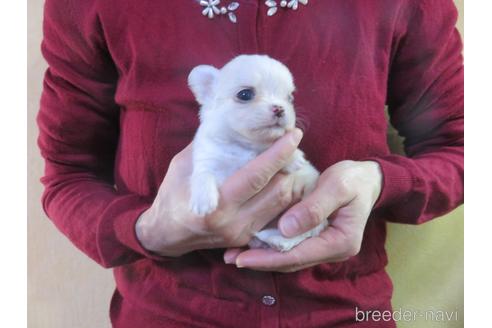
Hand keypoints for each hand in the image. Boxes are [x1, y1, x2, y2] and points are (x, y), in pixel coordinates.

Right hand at [135, 129, 303, 256]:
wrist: (166, 234)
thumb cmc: (172, 194)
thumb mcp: (185, 165)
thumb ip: (210, 146)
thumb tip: (233, 120)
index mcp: (215, 204)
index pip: (256, 176)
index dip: (277, 154)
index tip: (292, 135)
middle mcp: (233, 222)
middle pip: (278, 190)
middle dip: (290, 163)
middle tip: (293, 141)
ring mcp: (243, 233)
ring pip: (283, 203)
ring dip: (291, 178)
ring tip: (292, 156)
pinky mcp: (248, 237)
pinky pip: (277, 214)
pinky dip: (284, 194)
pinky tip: (283, 176)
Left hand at [224, 160, 381, 271]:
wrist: (366, 179)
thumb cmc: (353, 180)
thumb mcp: (337, 186)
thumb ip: (314, 207)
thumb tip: (286, 229)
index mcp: (340, 242)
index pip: (298, 255)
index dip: (269, 258)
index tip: (243, 258)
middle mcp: (331, 251)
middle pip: (291, 261)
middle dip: (260, 261)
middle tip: (230, 258)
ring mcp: (323, 247)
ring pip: (288, 257)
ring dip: (262, 256)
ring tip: (234, 255)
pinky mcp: (315, 239)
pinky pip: (290, 248)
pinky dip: (270, 247)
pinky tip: (251, 242)